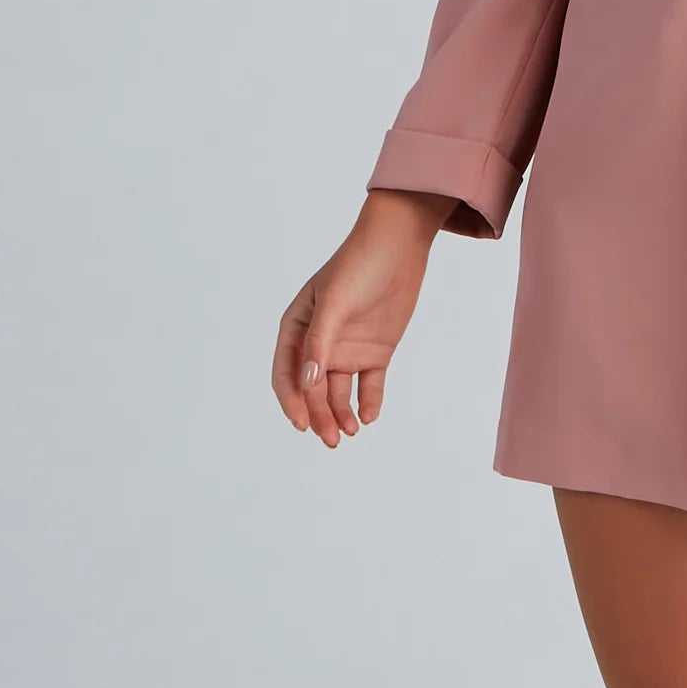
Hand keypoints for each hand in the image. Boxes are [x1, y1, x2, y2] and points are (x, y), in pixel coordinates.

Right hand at [272, 189, 450, 445]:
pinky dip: (367, 402)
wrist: (399, 247)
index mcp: (297, 328)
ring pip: (338, 392)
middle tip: (331, 439)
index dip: (291, 401)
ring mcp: (347, 349)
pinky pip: (368, 384)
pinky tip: (368, 416)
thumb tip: (306, 383)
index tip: (302, 424)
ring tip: (350, 432)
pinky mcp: (375, 352)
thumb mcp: (333, 303)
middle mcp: (319, 343)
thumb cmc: (357, 266)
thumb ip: (318, 343)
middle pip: (313, 390)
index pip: (287, 374)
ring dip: (340, 414)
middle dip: (319, 415)